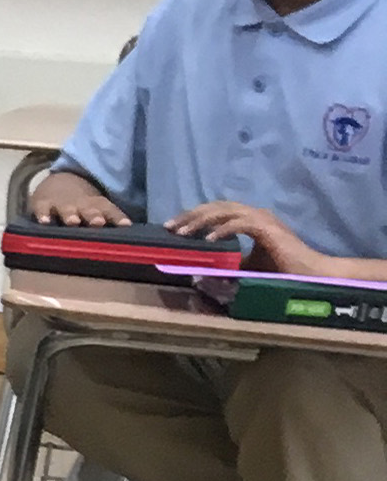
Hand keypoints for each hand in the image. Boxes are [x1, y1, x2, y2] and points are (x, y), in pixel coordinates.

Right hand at [28, 171, 130, 227]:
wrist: (58, 181)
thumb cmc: (83, 204)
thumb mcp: (98, 208)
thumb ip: (110, 220)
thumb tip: (130, 240)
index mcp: (98, 205)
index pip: (111, 210)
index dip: (117, 217)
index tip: (125, 225)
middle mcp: (81, 204)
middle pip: (90, 209)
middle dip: (93, 215)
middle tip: (98, 223)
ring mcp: (61, 204)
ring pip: (67, 209)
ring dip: (71, 215)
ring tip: (73, 222)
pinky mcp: (42, 204)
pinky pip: (42, 209)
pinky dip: (43, 214)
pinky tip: (44, 222)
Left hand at [165, 200, 330, 274]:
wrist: (310, 273)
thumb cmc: (281, 269)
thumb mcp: (246, 265)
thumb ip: (227, 263)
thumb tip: (200, 271)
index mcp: (249, 218)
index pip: (216, 210)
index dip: (194, 216)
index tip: (172, 226)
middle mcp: (254, 214)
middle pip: (216, 207)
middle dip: (190, 215)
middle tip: (169, 226)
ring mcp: (262, 219)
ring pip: (225, 212)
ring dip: (201, 221)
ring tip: (182, 232)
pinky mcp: (268, 230)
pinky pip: (240, 224)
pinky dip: (223, 230)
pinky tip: (208, 239)